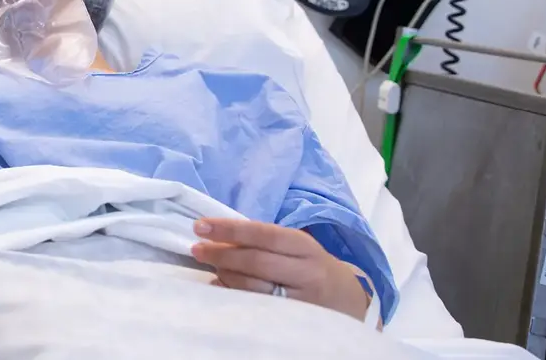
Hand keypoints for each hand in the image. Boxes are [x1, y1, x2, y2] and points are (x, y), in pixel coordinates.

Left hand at [192, 218, 371, 320]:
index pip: (263, 233)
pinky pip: (259, 306)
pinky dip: (235, 295)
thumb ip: (263, 240)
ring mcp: (303, 298)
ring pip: (256, 287)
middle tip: (196, 250)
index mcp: (304, 245)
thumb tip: (216, 234)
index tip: (200, 227)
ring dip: (226, 275)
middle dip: (221, 254)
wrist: (348, 300)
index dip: (230, 229)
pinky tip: (220, 287)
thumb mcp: (296, 247)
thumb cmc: (310, 266)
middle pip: (257, 261)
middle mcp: (307, 270)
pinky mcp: (297, 319)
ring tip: (211, 267)